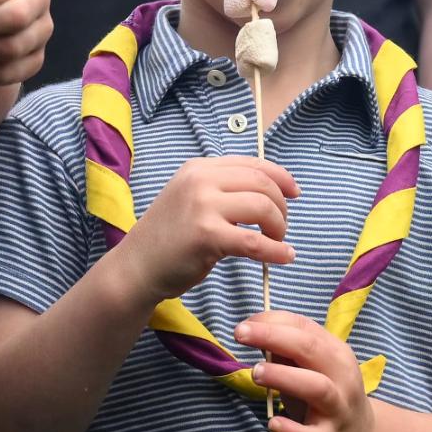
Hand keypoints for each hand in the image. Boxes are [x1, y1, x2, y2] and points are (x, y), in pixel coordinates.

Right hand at [117, 156, 299, 302]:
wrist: (136, 267)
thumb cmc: (168, 239)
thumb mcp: (191, 199)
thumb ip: (221, 189)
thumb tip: (270, 192)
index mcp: (199, 168)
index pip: (253, 164)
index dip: (282, 177)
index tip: (295, 193)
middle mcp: (200, 180)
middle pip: (263, 183)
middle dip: (282, 207)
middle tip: (281, 228)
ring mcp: (202, 206)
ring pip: (263, 208)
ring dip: (279, 227)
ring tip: (277, 242)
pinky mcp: (206, 235)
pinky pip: (255, 241)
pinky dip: (276, 251)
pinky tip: (283, 257)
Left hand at [238, 311, 374, 431]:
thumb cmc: (326, 396)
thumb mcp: (312, 369)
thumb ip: (286, 352)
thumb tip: (252, 332)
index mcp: (335, 352)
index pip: (304, 327)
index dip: (271, 322)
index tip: (244, 325)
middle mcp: (341, 376)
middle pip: (311, 348)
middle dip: (273, 337)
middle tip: (241, 335)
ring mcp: (338, 409)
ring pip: (316, 387)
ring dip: (283, 377)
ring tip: (256, 374)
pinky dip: (291, 430)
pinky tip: (273, 424)